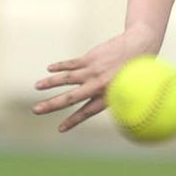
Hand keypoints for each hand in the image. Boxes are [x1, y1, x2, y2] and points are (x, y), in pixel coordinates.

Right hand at [32, 24, 160, 131]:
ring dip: (50, 82)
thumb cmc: (138, 71)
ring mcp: (93, 70)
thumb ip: (117, 100)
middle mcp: (98, 85)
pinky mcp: (90, 57)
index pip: (86, 112)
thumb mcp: (131, 90)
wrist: (140, 46)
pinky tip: (49, 69)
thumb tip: (122, 117)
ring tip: (37, 87)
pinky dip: (60, 66)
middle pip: (70, 97)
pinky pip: (71, 63)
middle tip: (36, 110)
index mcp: (109, 96)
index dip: (73, 120)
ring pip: (66, 78)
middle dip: (52, 105)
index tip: (60, 129)